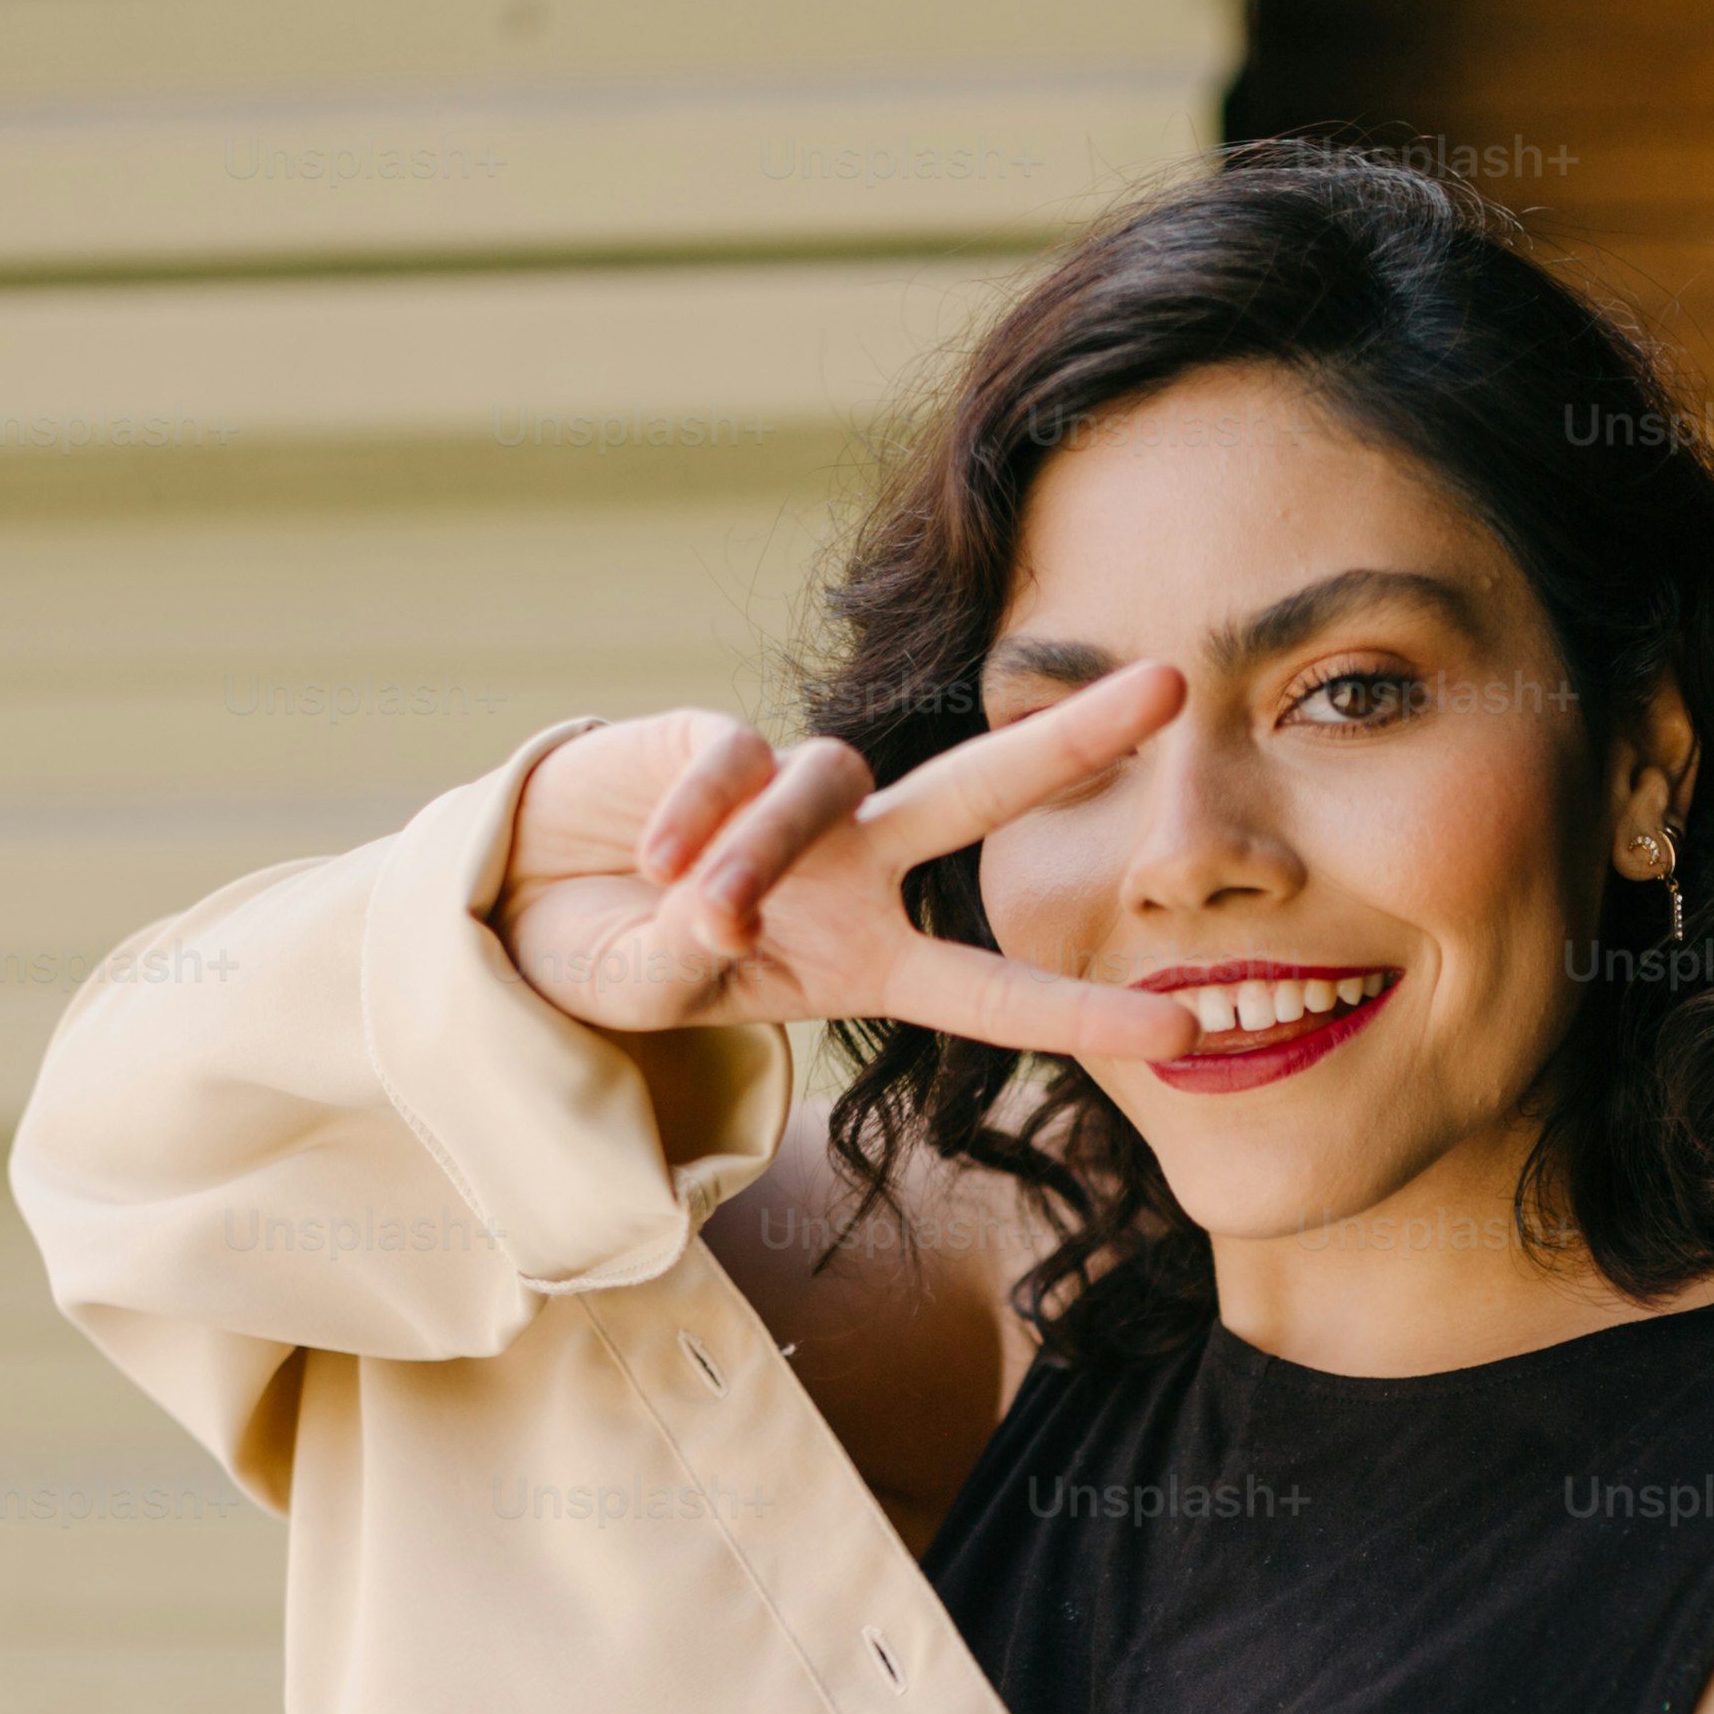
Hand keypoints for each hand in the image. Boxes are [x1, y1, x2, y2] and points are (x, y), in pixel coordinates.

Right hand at [501, 669, 1195, 1062]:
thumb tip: (711, 922)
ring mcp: (794, 801)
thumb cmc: (612, 960)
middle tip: (1173, 685)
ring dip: (760, 860)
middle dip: (1074, 739)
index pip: (996, 992)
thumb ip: (684, 971)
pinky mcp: (720, 739)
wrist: (517, 901)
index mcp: (869, 959)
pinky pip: (734, 765)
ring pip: (823, 791)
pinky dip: (696, 815)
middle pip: (980, 794)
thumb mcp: (650, 995)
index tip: (1196, 1028)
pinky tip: (653, 858)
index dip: (1087, 1014)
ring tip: (700, 921)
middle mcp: (855, 871)